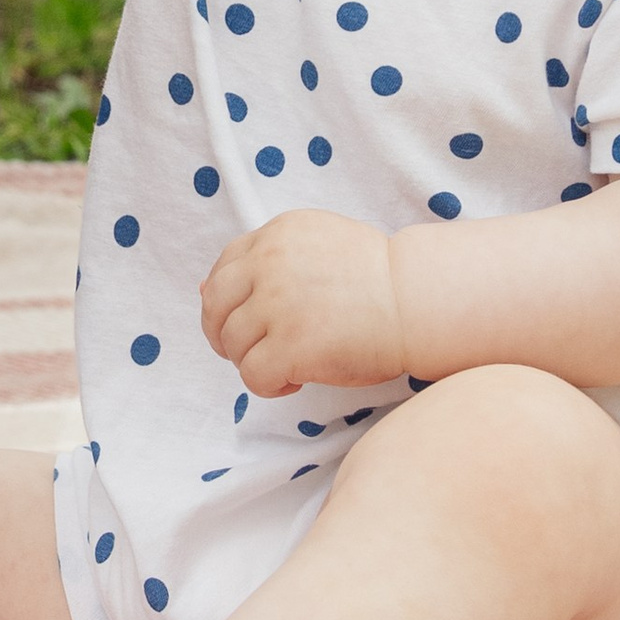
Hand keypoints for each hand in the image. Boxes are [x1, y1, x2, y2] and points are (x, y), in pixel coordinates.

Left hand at [200, 209, 408, 397]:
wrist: (418, 300)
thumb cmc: (376, 280)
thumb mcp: (316, 248)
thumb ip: (265, 261)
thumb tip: (202, 289)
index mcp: (277, 234)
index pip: (224, 268)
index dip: (230, 302)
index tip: (251, 319)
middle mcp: (270, 263)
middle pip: (214, 306)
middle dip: (225, 334)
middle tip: (257, 350)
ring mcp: (277, 304)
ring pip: (232, 345)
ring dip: (255, 360)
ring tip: (290, 362)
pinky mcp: (290, 345)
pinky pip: (252, 376)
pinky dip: (269, 385)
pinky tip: (297, 379)